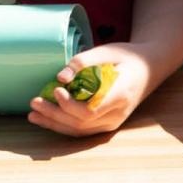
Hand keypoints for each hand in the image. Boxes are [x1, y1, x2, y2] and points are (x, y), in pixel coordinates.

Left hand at [27, 46, 146, 136]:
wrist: (149, 69)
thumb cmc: (127, 57)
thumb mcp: (108, 51)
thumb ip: (84, 61)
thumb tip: (60, 77)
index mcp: (120, 95)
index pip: (90, 111)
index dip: (70, 105)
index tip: (55, 90)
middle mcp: (117, 114)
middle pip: (81, 123)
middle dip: (54, 115)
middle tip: (34, 102)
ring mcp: (113, 122)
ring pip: (80, 131)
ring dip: (54, 124)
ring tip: (33, 115)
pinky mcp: (107, 123)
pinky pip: (83, 130)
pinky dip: (63, 126)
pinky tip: (47, 120)